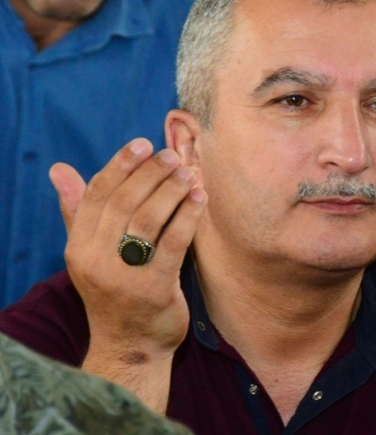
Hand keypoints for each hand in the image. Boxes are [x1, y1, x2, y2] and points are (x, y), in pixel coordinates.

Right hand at [49, 138, 206, 410]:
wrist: (130, 346)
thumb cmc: (114, 289)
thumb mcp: (89, 252)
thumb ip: (77, 210)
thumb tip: (59, 169)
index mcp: (78, 246)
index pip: (97, 194)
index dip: (121, 164)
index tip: (143, 144)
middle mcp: (95, 259)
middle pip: (124, 202)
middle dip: (151, 173)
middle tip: (172, 155)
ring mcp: (124, 276)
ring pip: (148, 219)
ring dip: (171, 190)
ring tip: (188, 172)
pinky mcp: (154, 289)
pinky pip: (173, 243)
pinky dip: (188, 216)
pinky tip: (200, 198)